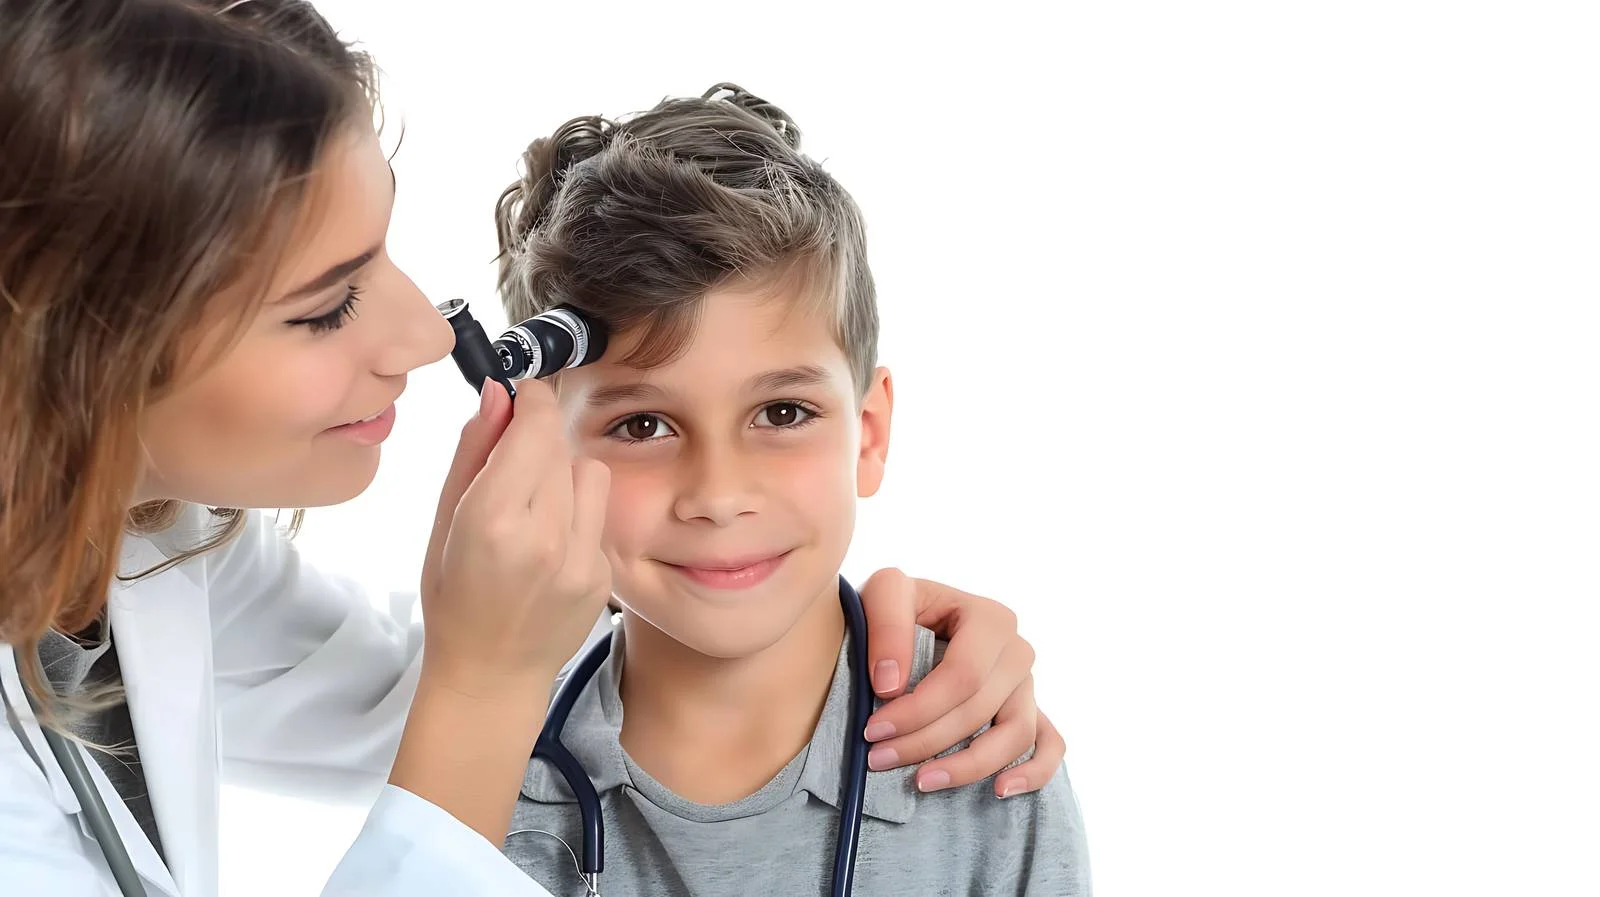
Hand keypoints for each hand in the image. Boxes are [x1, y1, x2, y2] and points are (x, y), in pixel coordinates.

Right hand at [420, 379, 612, 694]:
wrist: (492, 674)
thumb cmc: (454, 597)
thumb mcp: (444, 521)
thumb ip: (473, 452)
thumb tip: (498, 393)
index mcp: (494, 519)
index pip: (535, 427)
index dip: (532, 400)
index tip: (524, 396)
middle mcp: (545, 536)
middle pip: (560, 445)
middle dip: (538, 440)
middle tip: (513, 463)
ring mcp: (581, 559)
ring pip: (589, 472)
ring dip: (564, 474)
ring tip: (535, 507)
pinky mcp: (603, 574)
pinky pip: (598, 515)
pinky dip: (577, 514)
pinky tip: (550, 544)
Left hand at [856, 568, 1065, 796]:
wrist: (915, 616)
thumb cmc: (901, 605)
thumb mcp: (885, 591)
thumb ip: (886, 626)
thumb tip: (891, 685)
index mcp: (990, 619)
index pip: (962, 676)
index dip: (918, 709)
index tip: (874, 730)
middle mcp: (1017, 652)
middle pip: (980, 710)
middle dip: (925, 741)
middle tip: (878, 758)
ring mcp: (1027, 685)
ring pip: (1015, 736)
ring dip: (969, 766)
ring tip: (922, 781)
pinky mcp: (1031, 712)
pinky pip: (1049, 746)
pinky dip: (1033, 772)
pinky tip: (1000, 791)